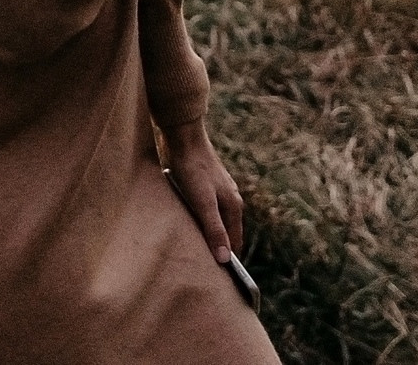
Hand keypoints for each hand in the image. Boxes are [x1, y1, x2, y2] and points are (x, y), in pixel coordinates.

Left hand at [163, 122, 245, 262]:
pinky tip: (184, 228)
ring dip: (205, 236)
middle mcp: (229, 200)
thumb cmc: (192, 170)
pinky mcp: (202, 186)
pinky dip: (197, 223)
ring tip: (190, 253)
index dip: (227, 260)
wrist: (182, 137)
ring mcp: (216, 192)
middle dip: (216, 250)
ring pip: (213, 222)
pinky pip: (203, 212)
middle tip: (200, 271)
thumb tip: (224, 260)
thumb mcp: (203, 203)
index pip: (234, 243)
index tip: (217, 280)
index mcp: (234, 206)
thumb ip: (214, 230)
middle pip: (225, 233)